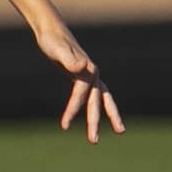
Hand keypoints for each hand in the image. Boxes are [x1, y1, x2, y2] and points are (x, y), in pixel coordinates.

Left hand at [37, 22, 124, 143]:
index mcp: (88, 69)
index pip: (82, 94)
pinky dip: (97, 106)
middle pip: (97, 101)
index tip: (65, 125)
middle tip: (94, 141)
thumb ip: (69, 58)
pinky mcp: (84, 76)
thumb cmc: (52, 40)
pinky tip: (96, 116)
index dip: (73, 109)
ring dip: (109, 115)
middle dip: (95, 121)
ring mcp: (91, 75)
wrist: (52, 30)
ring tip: (120, 131)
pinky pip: (94, 95)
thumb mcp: (57, 49)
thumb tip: (83, 66)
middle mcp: (93, 73)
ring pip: (103, 99)